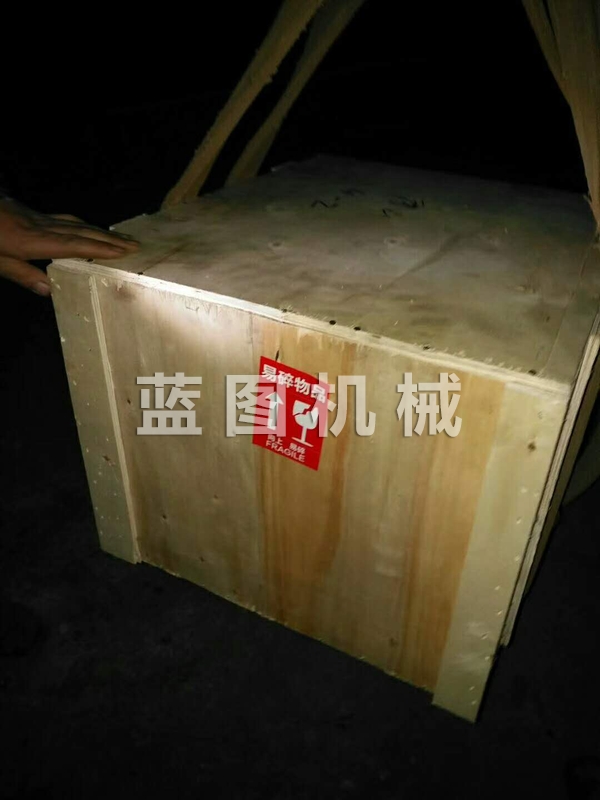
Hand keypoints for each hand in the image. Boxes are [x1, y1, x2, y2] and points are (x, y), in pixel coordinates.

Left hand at [0, 198, 139, 295]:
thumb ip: (22, 274)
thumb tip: (50, 291)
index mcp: (31, 240)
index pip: (73, 245)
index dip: (99, 248)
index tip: (123, 252)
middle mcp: (40, 226)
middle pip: (81, 231)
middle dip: (109, 239)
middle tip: (135, 244)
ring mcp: (36, 217)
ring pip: (75, 223)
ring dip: (100, 231)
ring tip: (120, 238)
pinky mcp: (31, 213)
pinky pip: (64, 219)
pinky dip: (82, 225)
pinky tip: (86, 227)